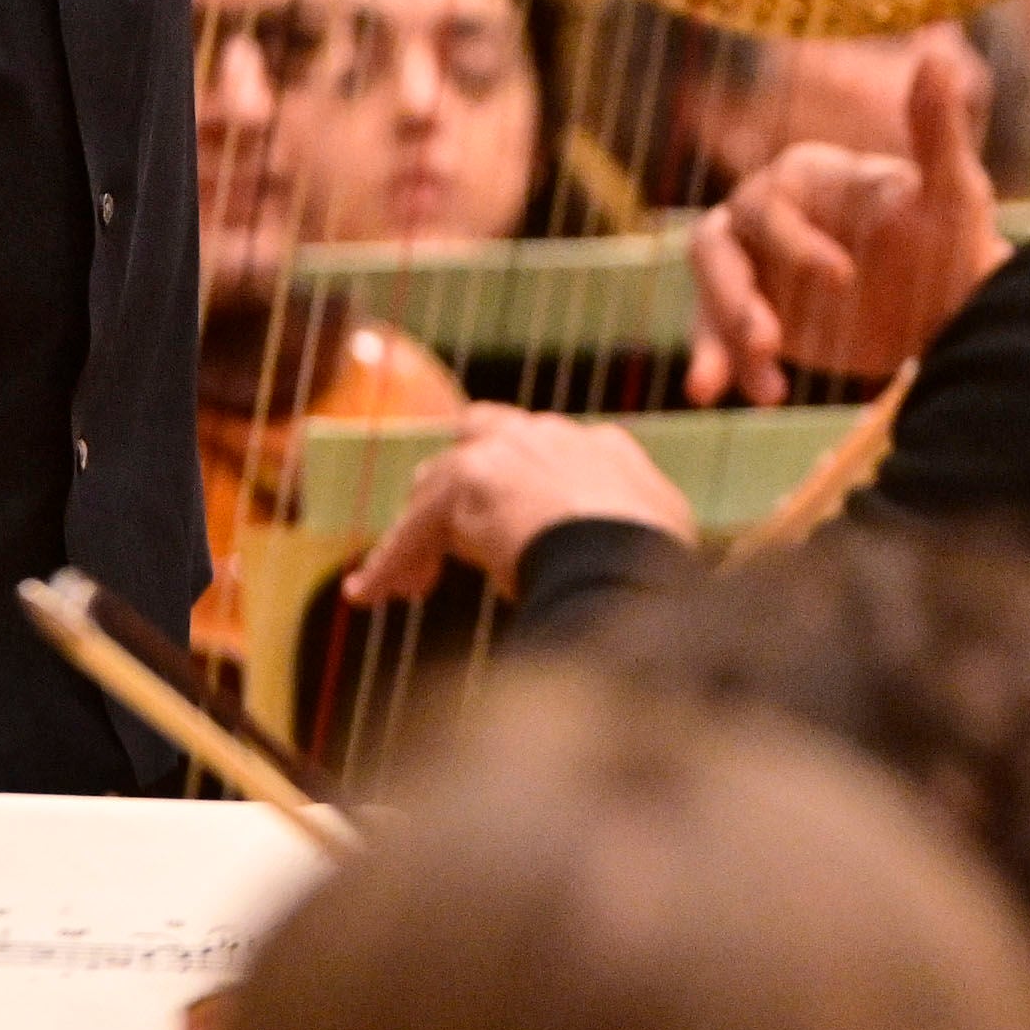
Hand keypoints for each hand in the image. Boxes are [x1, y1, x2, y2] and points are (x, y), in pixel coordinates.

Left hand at [347, 403, 696, 604]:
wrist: (621, 559)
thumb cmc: (651, 560)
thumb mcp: (662, 527)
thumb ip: (639, 510)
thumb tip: (638, 523)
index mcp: (598, 446)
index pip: (539, 450)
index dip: (515, 489)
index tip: (507, 525)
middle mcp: (545, 435)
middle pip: (476, 440)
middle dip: (455, 485)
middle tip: (444, 539)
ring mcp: (503, 452)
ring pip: (437, 486)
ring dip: (418, 533)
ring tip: (404, 584)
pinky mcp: (463, 483)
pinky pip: (412, 528)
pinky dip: (388, 561)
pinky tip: (368, 593)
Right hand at [684, 30, 1005, 397]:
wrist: (951, 312)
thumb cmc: (952, 243)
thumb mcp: (951, 193)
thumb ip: (936, 130)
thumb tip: (939, 55)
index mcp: (804, 177)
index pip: (771, 202)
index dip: (795, 241)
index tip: (844, 279)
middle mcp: (768, 216)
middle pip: (718, 246)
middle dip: (736, 296)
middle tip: (770, 341)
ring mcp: (755, 268)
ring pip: (710, 289)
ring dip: (722, 333)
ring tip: (762, 386)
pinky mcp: (752, 316)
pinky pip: (717, 336)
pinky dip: (722, 363)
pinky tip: (743, 395)